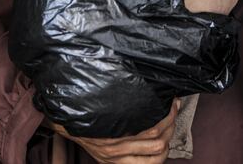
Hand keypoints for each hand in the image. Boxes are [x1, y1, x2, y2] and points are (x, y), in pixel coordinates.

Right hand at [45, 98, 180, 163]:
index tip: (171, 101)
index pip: (151, 125)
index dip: (167, 114)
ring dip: (169, 138)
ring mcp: (118, 158)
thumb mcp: (104, 103)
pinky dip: (161, 155)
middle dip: (171, 122)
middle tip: (174, 109)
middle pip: (157, 137)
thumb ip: (124, 101)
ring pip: (156, 151)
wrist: (68, 126)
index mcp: (114, 128)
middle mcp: (116, 147)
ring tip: (171, 126)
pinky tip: (164, 145)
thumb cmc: (88, 110)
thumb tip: (146, 86)